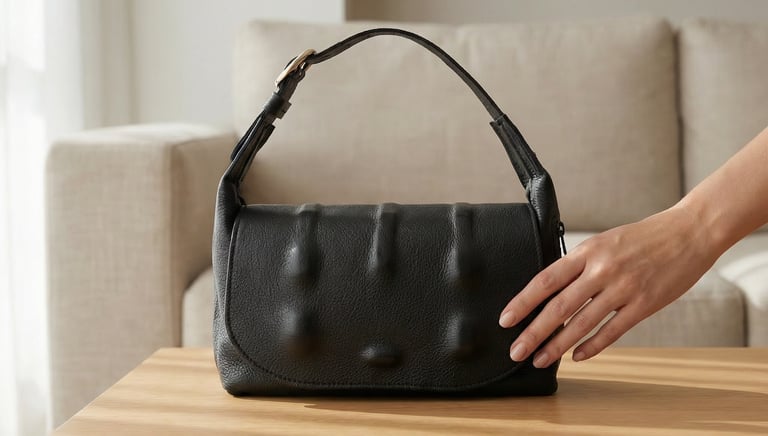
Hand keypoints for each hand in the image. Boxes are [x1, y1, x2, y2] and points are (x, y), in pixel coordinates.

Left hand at [498, 205, 718, 367]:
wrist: (688, 232)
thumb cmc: (642, 238)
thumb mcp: (603, 242)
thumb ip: (579, 265)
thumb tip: (550, 291)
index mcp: (587, 251)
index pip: (546, 280)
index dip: (523, 302)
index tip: (506, 320)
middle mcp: (602, 270)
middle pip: (559, 306)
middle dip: (534, 332)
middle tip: (515, 351)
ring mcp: (624, 288)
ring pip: (582, 323)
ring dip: (558, 345)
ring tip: (540, 359)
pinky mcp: (644, 304)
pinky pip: (612, 330)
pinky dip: (592, 346)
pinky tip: (577, 357)